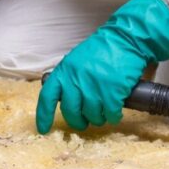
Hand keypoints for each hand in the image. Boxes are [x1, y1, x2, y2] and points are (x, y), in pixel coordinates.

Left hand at [36, 0, 168, 132]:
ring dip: (98, 118)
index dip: (44, 116)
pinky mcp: (112, 91)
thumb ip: (68, 78)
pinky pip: (110, 114)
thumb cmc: (102, 50)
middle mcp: (76, 80)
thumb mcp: (76, 61)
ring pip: (92, 115)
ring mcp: (94, 87)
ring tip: (103, 113)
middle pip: (71, 112)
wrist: (125, 40)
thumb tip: (64, 98)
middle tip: (84, 122)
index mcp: (64, 71)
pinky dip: (113, 116)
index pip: (47, 98)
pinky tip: (115, 112)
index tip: (44, 129)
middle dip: (78, 121)